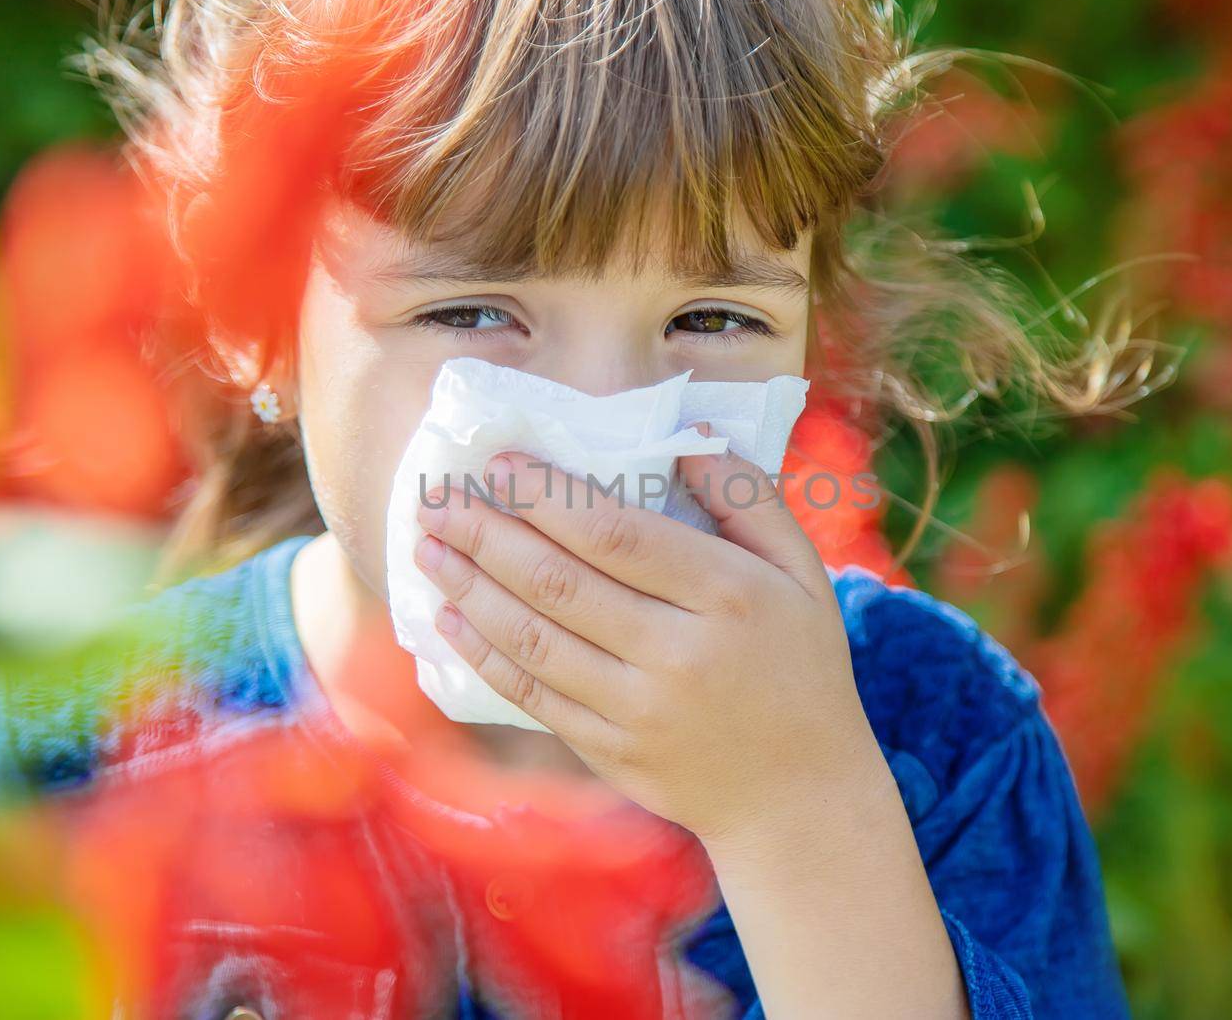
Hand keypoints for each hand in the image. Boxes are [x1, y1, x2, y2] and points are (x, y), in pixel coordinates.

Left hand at [411, 439, 886, 847]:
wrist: (799, 797)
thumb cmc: (801, 665)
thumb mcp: (803, 573)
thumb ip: (748, 495)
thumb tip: (686, 434)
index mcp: (728, 596)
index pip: (617, 534)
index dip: (547, 496)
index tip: (496, 464)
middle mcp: (678, 654)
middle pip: (559, 583)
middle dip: (486, 535)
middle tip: (436, 499)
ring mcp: (639, 711)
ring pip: (534, 640)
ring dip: (471, 589)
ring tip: (428, 548)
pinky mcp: (611, 753)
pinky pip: (533, 695)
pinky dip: (485, 655)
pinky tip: (451, 619)